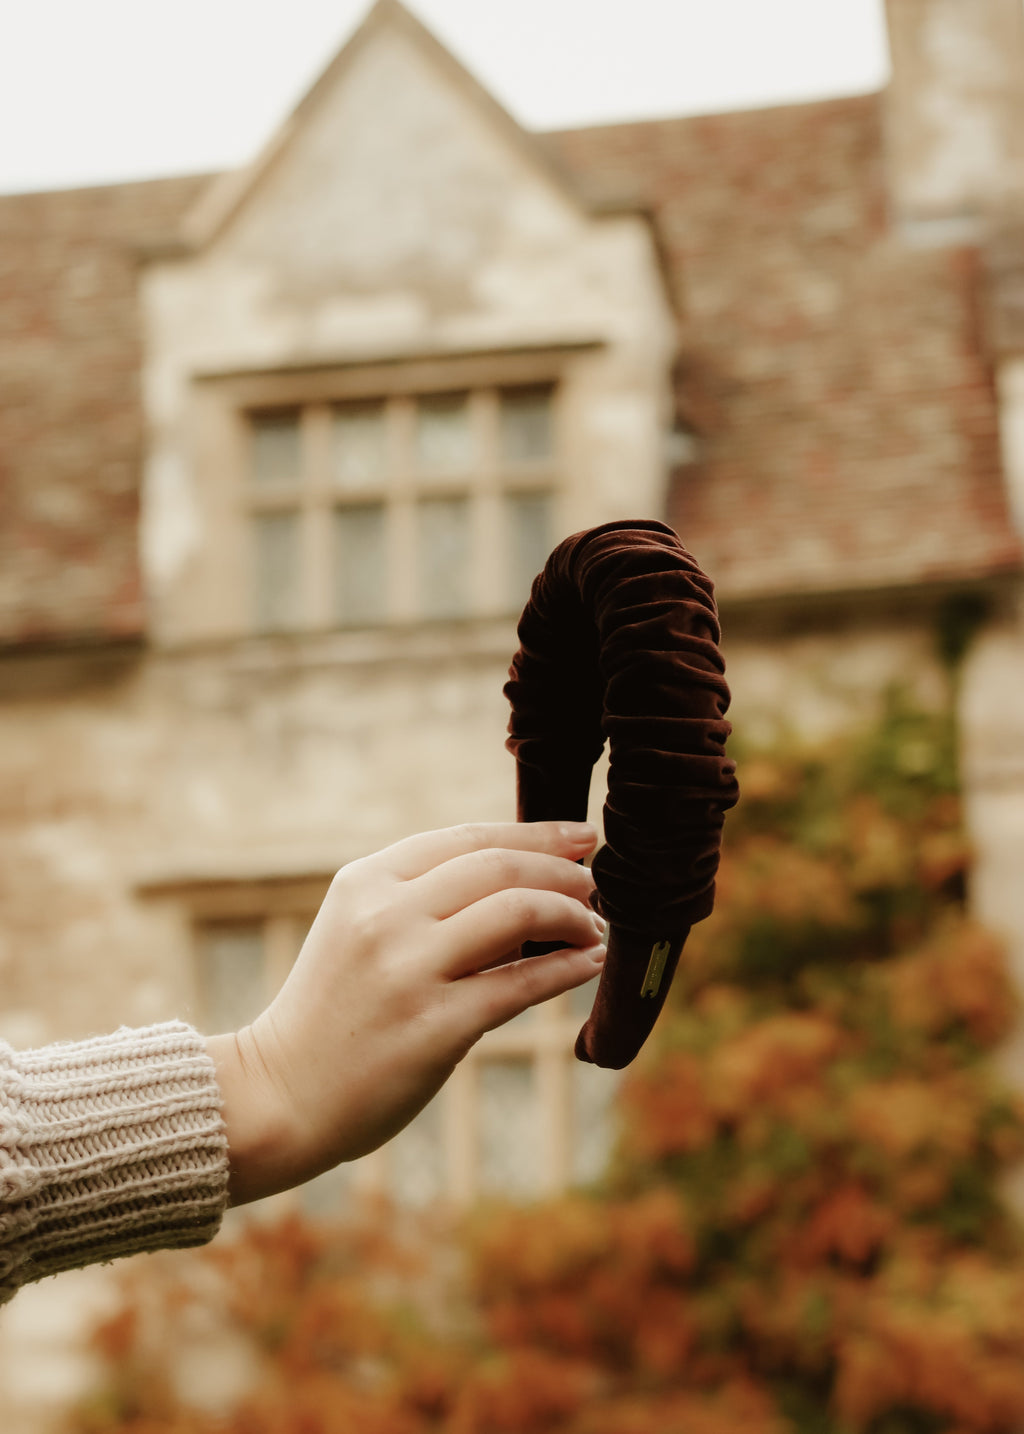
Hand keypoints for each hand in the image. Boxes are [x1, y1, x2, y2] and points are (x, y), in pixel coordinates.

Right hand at [206, 820, 603, 1204]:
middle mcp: (385, 916)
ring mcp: (408, 970)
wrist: (279, 1094)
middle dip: (561, 871)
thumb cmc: (333, 1012)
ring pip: (518, 913)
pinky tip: (588, 963)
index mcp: (365, 881)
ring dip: (571, 915)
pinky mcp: (434, 1027)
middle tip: (593, 884)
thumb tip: (529, 887)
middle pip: (499, 867)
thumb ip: (426, 901)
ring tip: (592, 927)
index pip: (468, 837)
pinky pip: (521, 985)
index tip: (579, 837)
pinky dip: (567, 969)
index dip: (534, 833)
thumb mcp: (360, 931)